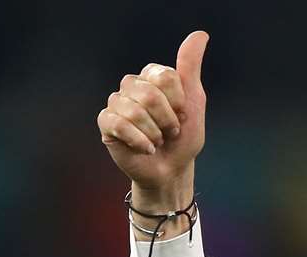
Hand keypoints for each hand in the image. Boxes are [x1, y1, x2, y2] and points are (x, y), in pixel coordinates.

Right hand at [98, 30, 209, 202]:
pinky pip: (119, 125)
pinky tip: (145, 148)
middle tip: (169, 132)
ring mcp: (117, 103)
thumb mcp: (194, 101)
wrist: (171, 170)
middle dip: (167, 120)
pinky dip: (139, 141)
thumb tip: (200, 34)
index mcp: (152, 76)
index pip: (165, 77)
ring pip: (134, 111)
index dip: (179, 102)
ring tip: (157, 141)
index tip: (182, 115)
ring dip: (154, 134)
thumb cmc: (183, 137)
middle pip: (150, 94)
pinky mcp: (106, 123)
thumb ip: (190, 68)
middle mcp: (132, 85)